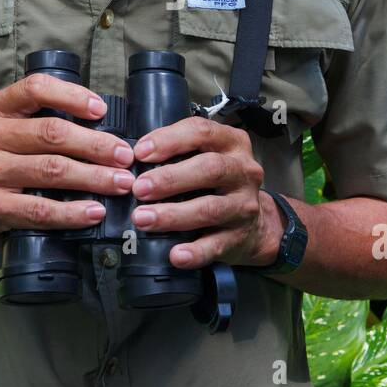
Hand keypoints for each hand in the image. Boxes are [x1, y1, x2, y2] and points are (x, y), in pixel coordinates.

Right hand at [0, 74, 136, 255]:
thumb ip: (35, 124)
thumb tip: (100, 128)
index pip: (35, 89)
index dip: (72, 96)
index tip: (101, 110)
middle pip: (52, 133)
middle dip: (97, 144)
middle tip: (125, 155)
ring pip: (53, 170)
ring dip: (94, 177)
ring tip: (121, 182)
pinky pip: (41, 209)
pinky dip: (73, 211)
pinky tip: (94, 211)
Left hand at [129, 116, 284, 268]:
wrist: (255, 223)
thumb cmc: (218, 183)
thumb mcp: (205, 156)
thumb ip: (177, 153)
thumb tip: (131, 161)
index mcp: (231, 143)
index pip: (202, 132)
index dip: (169, 140)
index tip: (141, 153)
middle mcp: (242, 171)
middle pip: (209, 169)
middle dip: (170, 178)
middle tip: (139, 188)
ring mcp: (244, 205)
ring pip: (209, 208)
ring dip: (173, 214)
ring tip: (144, 219)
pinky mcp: (240, 236)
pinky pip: (216, 245)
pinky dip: (194, 252)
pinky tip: (176, 255)